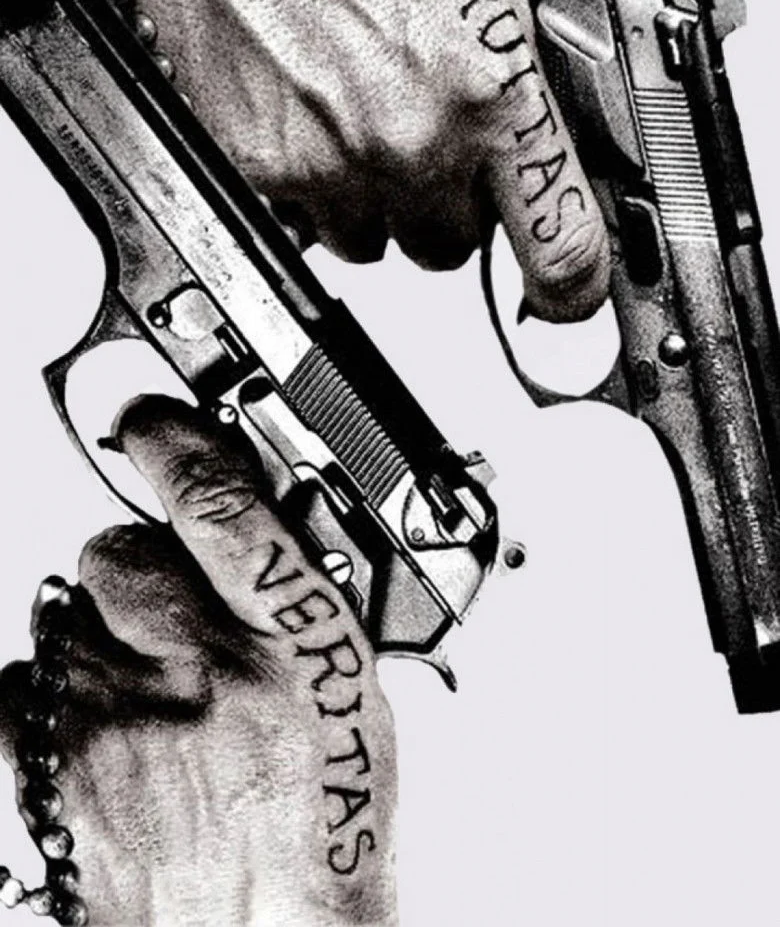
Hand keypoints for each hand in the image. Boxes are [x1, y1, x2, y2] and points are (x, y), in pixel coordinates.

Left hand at [0, 397, 397, 926]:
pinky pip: (22, 680)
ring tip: (147, 703)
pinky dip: (56, 697)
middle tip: (173, 632)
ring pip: (63, 614)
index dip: (177, 444)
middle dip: (136, 575)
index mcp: (292, 644)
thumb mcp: (351, 692)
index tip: (154, 425)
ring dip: (98, 640)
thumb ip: (293, 598)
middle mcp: (202, 673)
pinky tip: (106, 736)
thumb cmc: (319, 828)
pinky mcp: (53, 764)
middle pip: (115, 552)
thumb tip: (247, 524)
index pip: (220, 503)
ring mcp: (117, 719)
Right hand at [49, 0, 609, 320]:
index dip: (571, 290)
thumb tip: (543, 99)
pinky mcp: (267, 177)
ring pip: (373, 243)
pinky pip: (304, 224)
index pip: (559, 247)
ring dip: (373, 202)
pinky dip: (308, 190)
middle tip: (420, 144)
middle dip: (443, 208)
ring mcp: (335, 168)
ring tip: (351, 122)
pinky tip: (304, 124)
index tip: (566, 296)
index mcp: (489, 96)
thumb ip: (522, 47)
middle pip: (452, 249)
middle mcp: (415, 145)